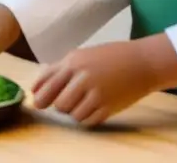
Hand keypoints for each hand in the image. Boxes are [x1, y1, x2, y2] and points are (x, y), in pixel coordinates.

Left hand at [31, 39, 174, 125]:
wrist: (140, 62)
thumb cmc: (107, 57)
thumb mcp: (80, 55)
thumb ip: (58, 69)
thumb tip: (35, 88)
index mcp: (73, 63)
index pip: (47, 85)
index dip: (40, 97)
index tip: (39, 102)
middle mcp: (83, 78)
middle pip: (58, 104)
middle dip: (59, 105)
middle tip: (66, 101)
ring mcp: (97, 93)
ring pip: (73, 114)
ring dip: (74, 112)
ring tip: (83, 102)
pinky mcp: (109, 107)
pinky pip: (88, 121)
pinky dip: (87, 118)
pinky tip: (92, 108)